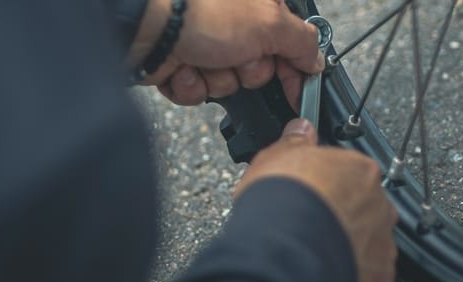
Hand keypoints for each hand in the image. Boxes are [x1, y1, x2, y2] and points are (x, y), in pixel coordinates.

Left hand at [130, 0, 323, 109]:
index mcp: (257, 6)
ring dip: (215, 79)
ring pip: (227, 84)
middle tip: (235, 56)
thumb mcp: (269, 23)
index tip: (299, 90)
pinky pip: (197, 92)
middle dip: (246, 71)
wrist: (145, 24)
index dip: (295, 69)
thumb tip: (317, 59)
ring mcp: (204, 43)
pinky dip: (190, 85)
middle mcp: (232, 23)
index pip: (290, 43)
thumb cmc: (201, 11)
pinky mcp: (179, 63)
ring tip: (200, 59)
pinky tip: (180, 67)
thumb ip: (301, 42)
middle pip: (258, 70)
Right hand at [235, 118, 398, 281]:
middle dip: (341, 217)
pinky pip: (368, 279)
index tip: (310, 194)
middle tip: (310, 226)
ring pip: (368, 245)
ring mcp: (383, 244)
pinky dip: (349, 279)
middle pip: (364, 209)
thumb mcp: (276, 157)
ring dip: (346, 248)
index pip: (350, 174)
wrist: (287, 252)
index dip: (327, 186)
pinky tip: (324, 277)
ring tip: (313, 255)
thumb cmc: (283, 201)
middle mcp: (380, 206)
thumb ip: (293, 142)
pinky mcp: (380, 281)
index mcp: (361, 171)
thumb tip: (300, 129)